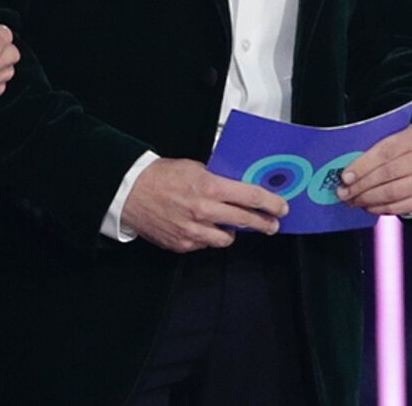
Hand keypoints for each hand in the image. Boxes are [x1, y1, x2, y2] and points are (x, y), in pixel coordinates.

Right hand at [120, 159, 288, 252]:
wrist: (130, 191)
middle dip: (264, 224)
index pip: (251, 197)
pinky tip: (202, 227)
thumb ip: (218, 178)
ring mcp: (193, 231)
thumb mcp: (194, 167)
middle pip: (246, 221)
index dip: (271, 204)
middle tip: (272, 224)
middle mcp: (204, 211)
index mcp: (210, 188)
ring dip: (231, 232)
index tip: (281, 208)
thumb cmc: (160, 176)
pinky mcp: (183, 244)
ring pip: (227, 239)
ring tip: (230, 224)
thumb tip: (238, 185)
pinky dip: (207, 237)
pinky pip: (205, 244)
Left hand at [338, 124, 411, 215]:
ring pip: (393, 192)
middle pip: (389, 173)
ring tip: (353, 200)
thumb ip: (373, 146)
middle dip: (362, 185)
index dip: (363, 166)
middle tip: (344, 193)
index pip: (386, 152)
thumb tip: (347, 167)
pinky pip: (400, 206)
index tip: (345, 177)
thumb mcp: (394, 136)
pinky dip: (381, 208)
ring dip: (368, 199)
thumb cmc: (405, 147)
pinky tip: (368, 206)